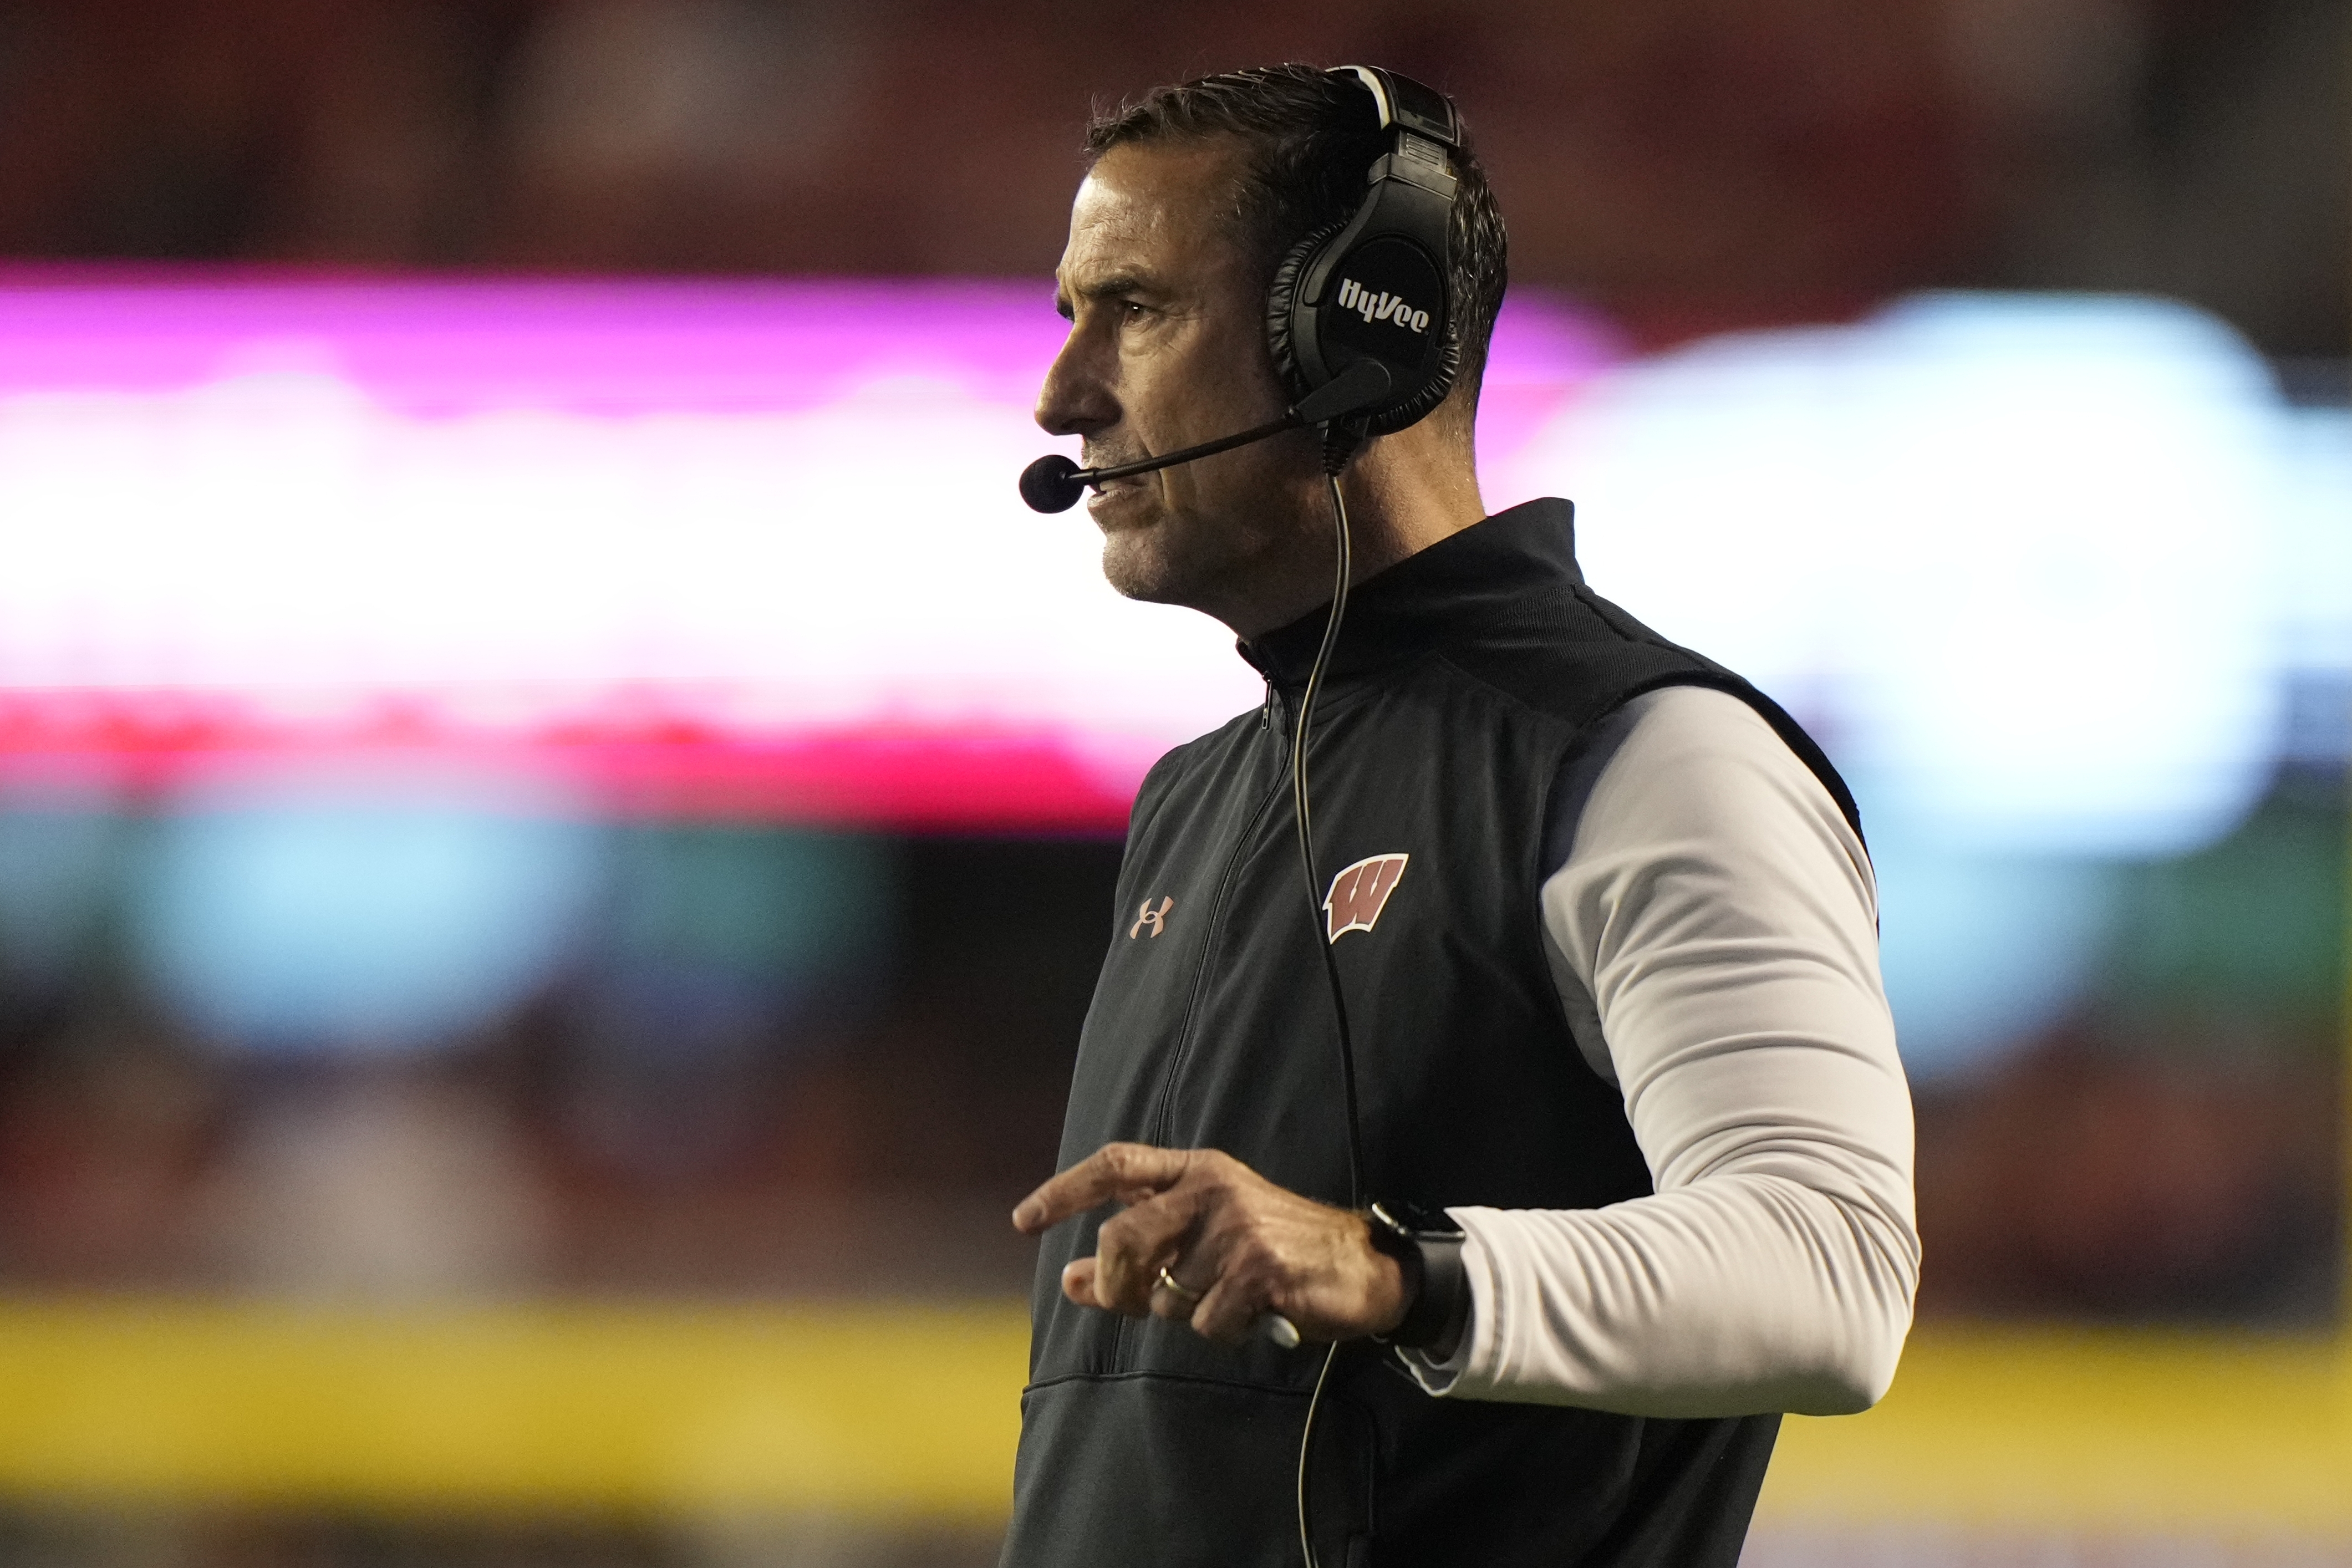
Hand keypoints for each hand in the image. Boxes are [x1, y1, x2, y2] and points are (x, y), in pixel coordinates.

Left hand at [1011, 1142, 1405, 1344]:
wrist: (1361, 1265)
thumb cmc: (1273, 1252)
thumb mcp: (1203, 1240)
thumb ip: (1140, 1254)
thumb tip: (1072, 1280)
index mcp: (1195, 1170)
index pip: (1116, 1165)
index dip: (1065, 1190)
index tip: (1025, 1220)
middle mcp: (1212, 1188)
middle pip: (1123, 1239)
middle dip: (1116, 1285)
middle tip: (1132, 1304)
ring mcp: (1237, 1226)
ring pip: (1166, 1293)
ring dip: (1187, 1313)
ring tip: (1226, 1299)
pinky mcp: (1260, 1268)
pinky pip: (1206, 1321)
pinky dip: (1223, 1331)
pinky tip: (1253, 1314)